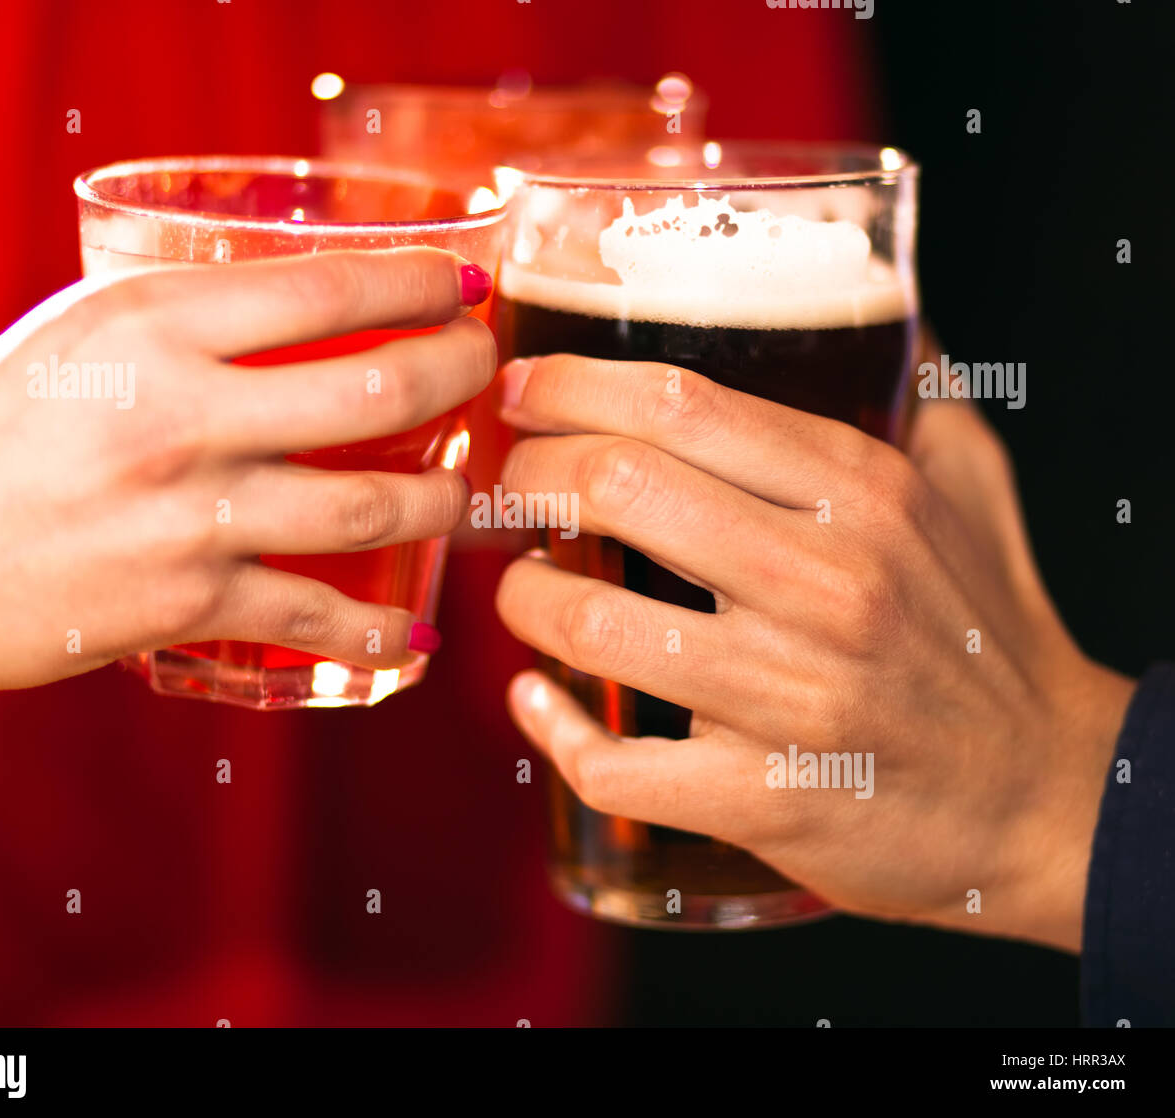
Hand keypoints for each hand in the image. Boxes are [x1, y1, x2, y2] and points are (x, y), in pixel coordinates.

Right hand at [0, 248, 494, 746]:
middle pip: (378, 386)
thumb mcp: (77, 334)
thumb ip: (185, 318)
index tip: (467, 284)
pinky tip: (415, 627)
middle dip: (461, 372)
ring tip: (458, 492)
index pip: (328, 285)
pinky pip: (320, 613)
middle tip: (484, 369)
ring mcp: (194, 513)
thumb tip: (304, 307)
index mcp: (152, 323)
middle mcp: (184, 413)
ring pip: (373, 503)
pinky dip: (382, 624)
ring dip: (443, 498)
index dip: (420, 281)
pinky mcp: (190, 600)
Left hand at [494, 353, 1134, 952]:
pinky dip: (552, 727)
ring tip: (526, 588)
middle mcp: (826, 584)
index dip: (571, 386)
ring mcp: (792, 697)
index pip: (679, 405)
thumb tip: (872, 298)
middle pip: (617, 487)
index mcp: (864, 494)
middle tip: (510, 484)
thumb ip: (915, 388)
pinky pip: (612, 761)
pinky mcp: (764, 797)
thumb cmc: (994, 635)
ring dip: (525, 600)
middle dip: (528, 475)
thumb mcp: (973, 485)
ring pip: (591, 626)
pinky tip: (538, 699)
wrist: (1046, 793)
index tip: (522, 390)